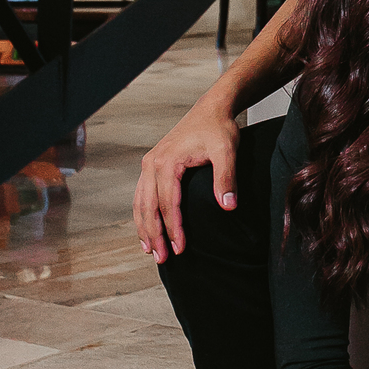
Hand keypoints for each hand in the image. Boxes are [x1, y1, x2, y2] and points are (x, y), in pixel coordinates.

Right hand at [134, 97, 239, 261]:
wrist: (211, 109)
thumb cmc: (219, 129)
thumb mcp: (227, 151)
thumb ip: (226, 178)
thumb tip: (228, 206)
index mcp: (167, 163)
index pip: (167, 204)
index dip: (173, 229)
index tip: (180, 249)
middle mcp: (152, 164)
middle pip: (148, 207)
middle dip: (154, 235)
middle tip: (162, 259)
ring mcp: (149, 164)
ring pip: (140, 202)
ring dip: (144, 227)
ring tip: (150, 250)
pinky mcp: (153, 165)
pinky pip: (142, 194)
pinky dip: (143, 214)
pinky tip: (148, 229)